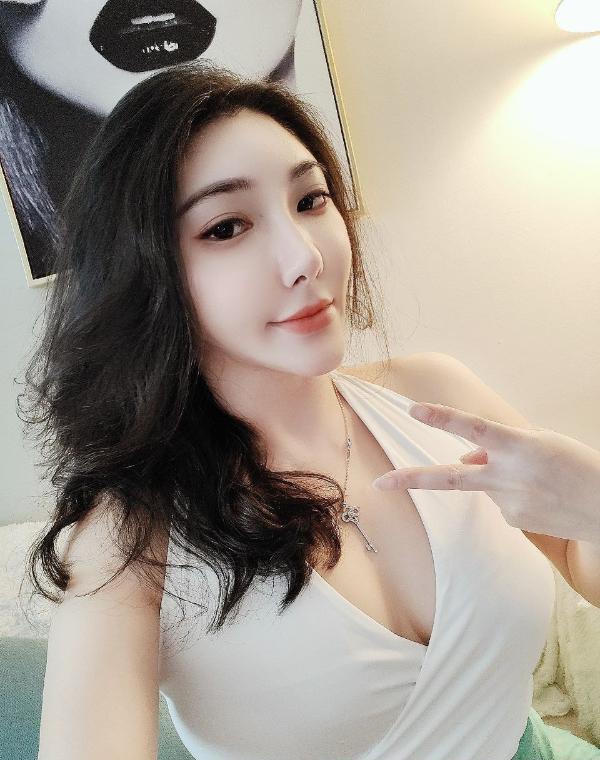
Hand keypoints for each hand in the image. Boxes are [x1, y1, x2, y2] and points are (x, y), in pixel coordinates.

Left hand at [372, 403, 599, 542]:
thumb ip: (496, 447)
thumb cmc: (575, 465)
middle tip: (380, 483)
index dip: (443, 418)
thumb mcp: (540, 442)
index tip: (414, 409)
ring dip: (496, 477)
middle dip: (413, 480)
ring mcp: (509, 503)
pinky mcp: (513, 521)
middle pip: (452, 478)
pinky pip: (499, 501)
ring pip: (482, 484)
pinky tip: (538, 496)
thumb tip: (464, 457)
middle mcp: (510, 476)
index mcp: (520, 446)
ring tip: (537, 479)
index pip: (474, 428)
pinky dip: (511, 494)